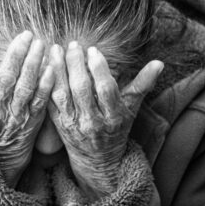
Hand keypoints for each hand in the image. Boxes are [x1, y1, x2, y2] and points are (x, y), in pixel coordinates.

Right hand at [0, 31, 53, 187]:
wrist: (2, 150)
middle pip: (5, 79)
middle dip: (16, 55)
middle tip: (26, 35)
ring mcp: (15, 115)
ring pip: (25, 88)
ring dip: (33, 65)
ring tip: (40, 44)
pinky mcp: (33, 120)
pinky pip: (40, 101)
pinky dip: (46, 85)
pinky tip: (51, 68)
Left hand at [47, 41, 163, 200]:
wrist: (98, 160)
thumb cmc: (117, 129)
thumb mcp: (132, 109)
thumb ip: (143, 84)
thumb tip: (160, 63)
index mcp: (113, 116)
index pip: (106, 89)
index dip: (99, 69)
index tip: (93, 50)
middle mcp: (92, 121)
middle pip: (82, 89)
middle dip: (76, 64)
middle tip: (73, 45)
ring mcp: (74, 124)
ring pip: (63, 94)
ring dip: (58, 70)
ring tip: (55, 49)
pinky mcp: (58, 125)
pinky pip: (50, 102)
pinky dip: (46, 84)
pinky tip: (44, 67)